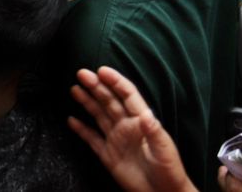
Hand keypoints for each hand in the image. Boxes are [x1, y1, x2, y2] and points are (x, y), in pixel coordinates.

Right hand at [68, 67, 197, 191]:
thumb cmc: (169, 171)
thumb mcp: (164, 150)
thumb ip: (154, 132)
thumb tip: (147, 115)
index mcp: (141, 122)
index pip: (127, 95)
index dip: (116, 82)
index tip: (102, 70)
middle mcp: (126, 127)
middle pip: (109, 102)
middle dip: (96, 87)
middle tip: (81, 74)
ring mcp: (116, 140)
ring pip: (99, 116)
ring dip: (87, 102)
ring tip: (75, 89)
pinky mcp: (108, 155)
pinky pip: (92, 139)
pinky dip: (81, 129)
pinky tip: (71, 120)